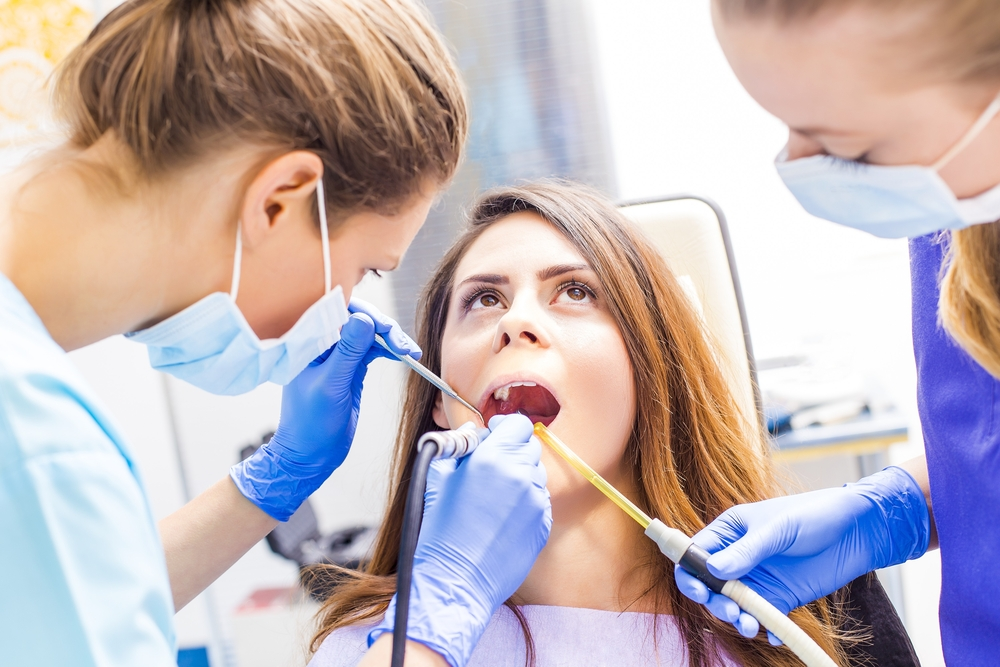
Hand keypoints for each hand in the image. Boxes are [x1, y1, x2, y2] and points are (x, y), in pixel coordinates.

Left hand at [230, 299, 418, 519]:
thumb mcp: (330, 385)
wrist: (311, 454)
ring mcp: (338, 354)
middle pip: (357, 318)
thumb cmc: (309, 424)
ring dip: (391, 338)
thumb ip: (347, 352)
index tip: (382, 326)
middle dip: (382, 326)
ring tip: (410, 352)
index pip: (334, 309)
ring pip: (368, 333)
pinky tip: (402, 354)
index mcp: (307, 341)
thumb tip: (364, 319)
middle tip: (401, 344)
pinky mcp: (351, 366)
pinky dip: (389, 349)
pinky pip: (373, 348)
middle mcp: (322, 343)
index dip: (361, 311)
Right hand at [369, 414, 551, 666]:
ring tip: (493, 497)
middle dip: (511, 450)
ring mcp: (536, 501)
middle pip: (529, 446)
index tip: (494, 434)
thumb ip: (460, 447)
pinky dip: (525, 502)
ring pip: (536, 474)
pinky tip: (502, 517)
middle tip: (490, 466)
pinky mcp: (544, 524)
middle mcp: (521, 476)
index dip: (505, 427)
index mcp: (494, 458)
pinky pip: (539, 500)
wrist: (455, 579)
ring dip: (519, 476)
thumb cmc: (440, 529)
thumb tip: (474, 434)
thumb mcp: (439, 477)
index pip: (519, 424)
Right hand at [674, 466, 929, 641]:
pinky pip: (764, 618)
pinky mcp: (780, 597)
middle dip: (715, 602)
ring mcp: (758, 579)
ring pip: (734, 605)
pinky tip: (775, 634)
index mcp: (729, 531)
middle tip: (732, 611)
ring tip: (751, 626)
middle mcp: (738, 557)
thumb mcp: (779, 529)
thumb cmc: (814, 515)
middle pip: (710, 586)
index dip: (690, 573)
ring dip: (737, 618)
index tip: (700, 590)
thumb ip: (747, 550)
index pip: (695, 554)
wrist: (858, 530)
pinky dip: (766, 629)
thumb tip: (712, 570)